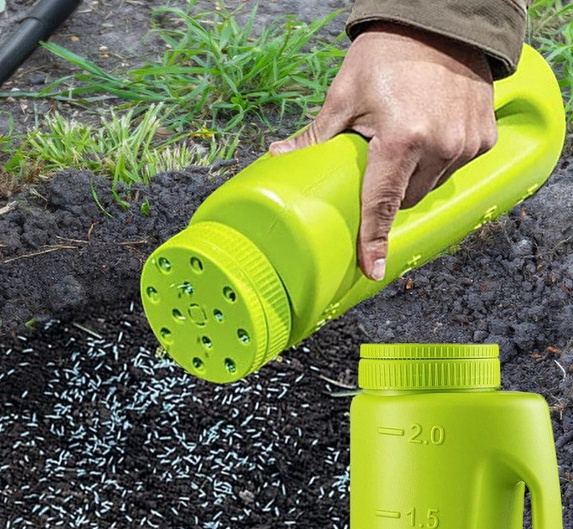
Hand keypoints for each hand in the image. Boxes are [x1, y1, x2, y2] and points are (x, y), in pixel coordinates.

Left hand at [270, 23, 496, 280]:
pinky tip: (429, 131)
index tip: (372, 270)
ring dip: (414, 176)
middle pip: (406, 199)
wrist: (440, 20)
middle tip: (377, 161)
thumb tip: (278, 158)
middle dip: (388, 191)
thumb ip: (316, 136)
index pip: (382, 205)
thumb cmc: (388, 54)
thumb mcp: (344, 95)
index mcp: (401, 140)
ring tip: (404, 139)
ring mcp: (467, 143)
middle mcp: (440, 146)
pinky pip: (454, 167)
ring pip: (431, 186)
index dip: (374, 240)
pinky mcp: (484, 136)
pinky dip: (439, 159)